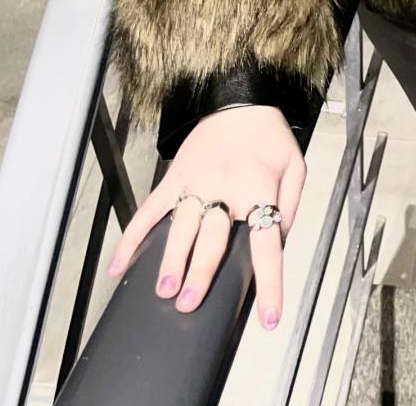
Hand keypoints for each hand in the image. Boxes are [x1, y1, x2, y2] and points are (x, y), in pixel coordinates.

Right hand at [105, 104, 306, 329]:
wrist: (240, 98)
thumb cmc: (269, 136)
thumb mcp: (295, 166)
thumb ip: (290, 207)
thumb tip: (280, 243)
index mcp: (259, 188)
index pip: (267, 243)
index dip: (270, 283)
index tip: (269, 318)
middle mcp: (225, 187)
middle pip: (212, 238)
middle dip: (200, 272)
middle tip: (189, 303)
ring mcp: (195, 183)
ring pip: (180, 227)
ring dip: (170, 259)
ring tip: (163, 289)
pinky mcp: (175, 177)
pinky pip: (150, 210)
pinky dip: (132, 237)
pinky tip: (119, 265)